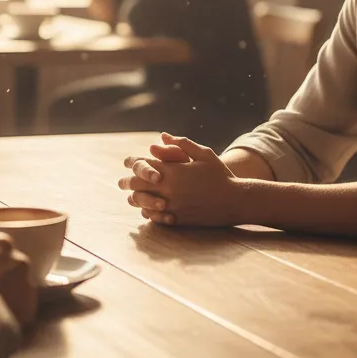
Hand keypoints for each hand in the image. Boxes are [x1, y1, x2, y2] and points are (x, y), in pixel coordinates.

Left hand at [118, 133, 239, 226]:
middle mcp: (169, 190)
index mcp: (173, 172)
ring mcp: (172, 206)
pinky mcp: (177, 220)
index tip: (127, 162)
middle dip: (127, 182)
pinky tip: (146, 210)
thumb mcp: (204, 153)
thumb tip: (161, 137)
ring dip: (135, 199)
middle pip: (138, 185)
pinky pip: (155, 217)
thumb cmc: (220, 174)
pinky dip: (148, 213)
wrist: (235, 200)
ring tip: (131, 196)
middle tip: (121, 182)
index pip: (143, 165)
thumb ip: (181, 144)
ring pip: (143, 204)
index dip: (133, 163)